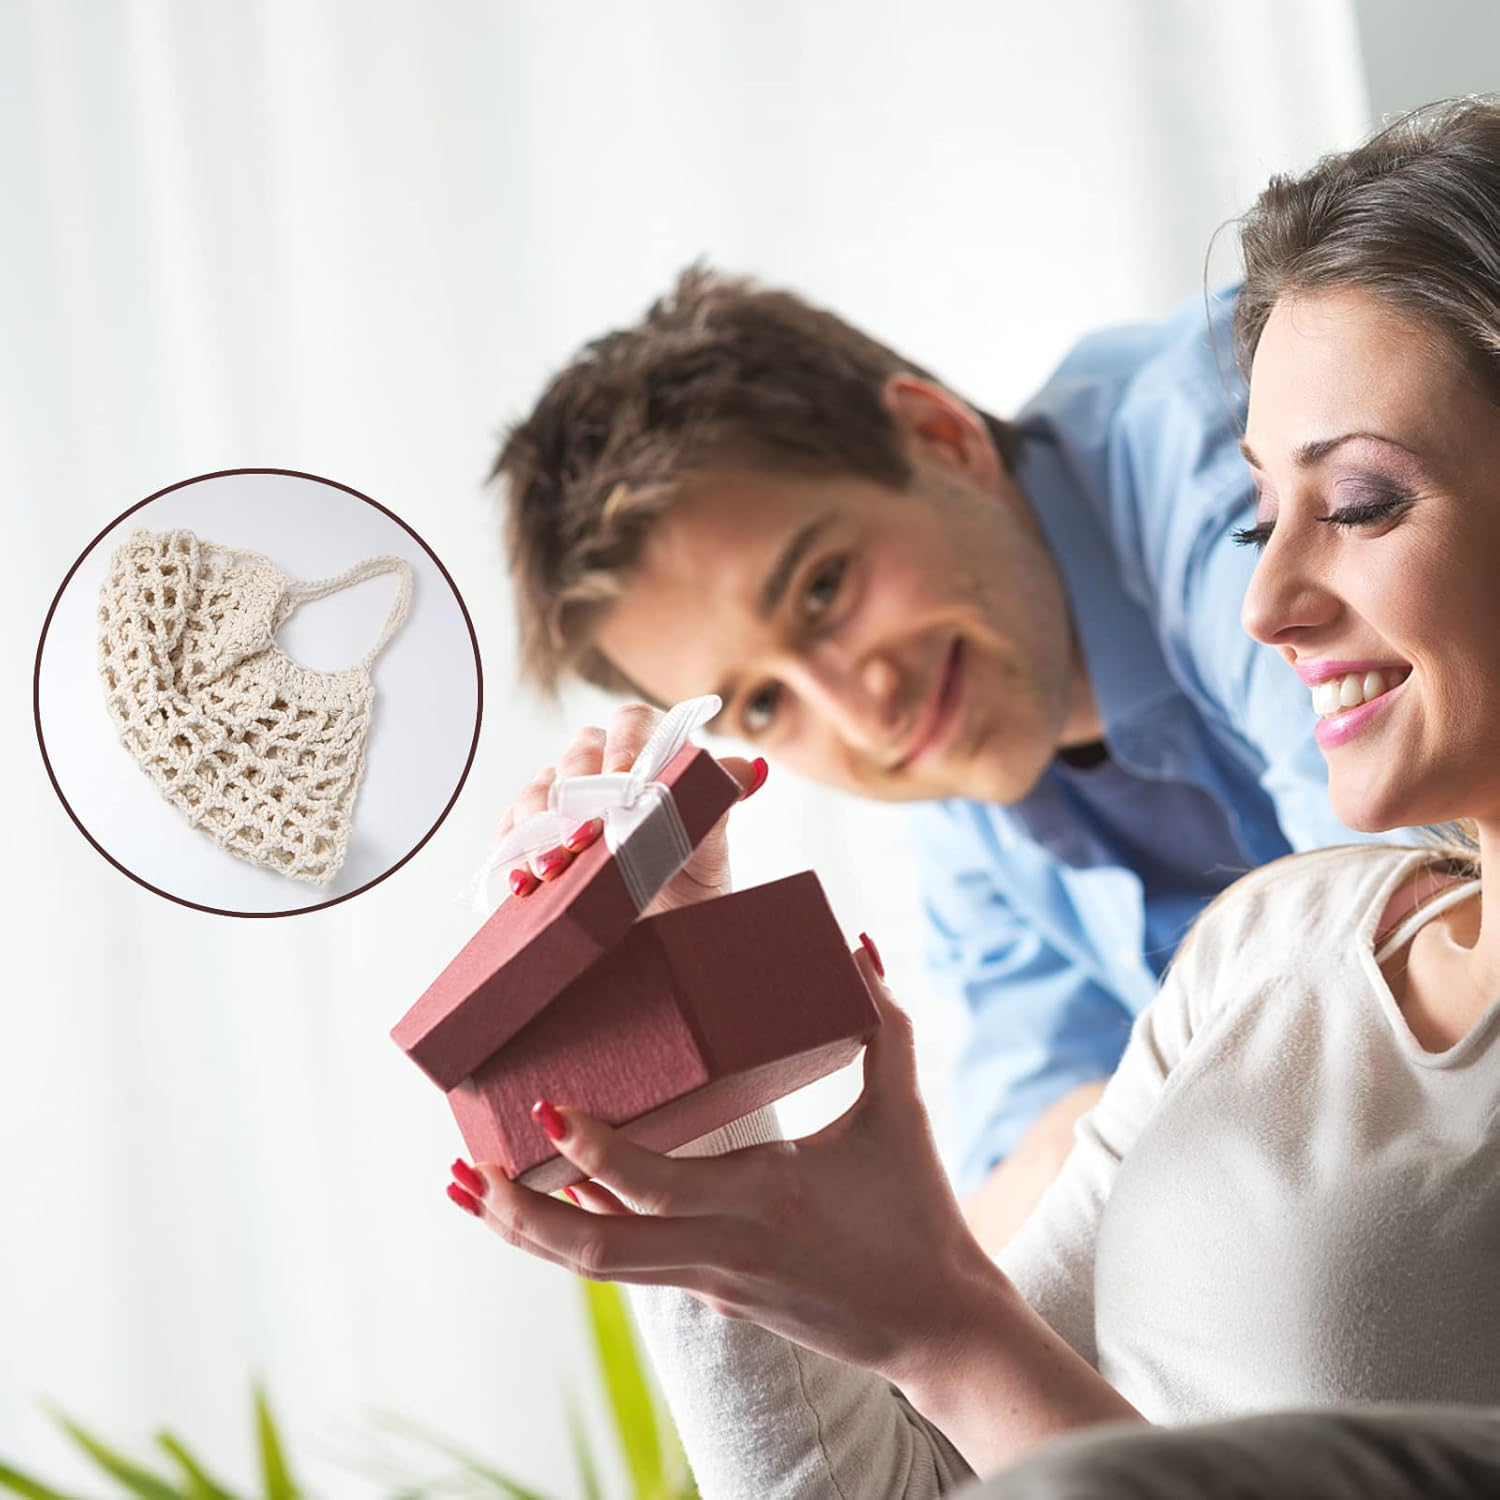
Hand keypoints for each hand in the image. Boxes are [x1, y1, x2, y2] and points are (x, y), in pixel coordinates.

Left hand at [446, 941, 1006, 1395]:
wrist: (934, 1327)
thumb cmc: (918, 1214)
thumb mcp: (903, 1113)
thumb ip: (884, 1023)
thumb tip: (862, 944)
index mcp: (761, 1198)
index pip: (649, 1182)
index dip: (588, 1150)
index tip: (544, 1108)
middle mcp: (719, 1249)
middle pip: (591, 1248)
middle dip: (516, 1212)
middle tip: (461, 1170)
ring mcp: (708, 1280)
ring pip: (596, 1266)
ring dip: (528, 1231)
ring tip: (471, 1193)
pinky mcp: (710, 1292)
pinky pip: (627, 1263)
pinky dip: (579, 1232)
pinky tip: (548, 1203)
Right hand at [489, 701, 767, 914]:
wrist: (661, 939)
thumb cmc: (689, 888)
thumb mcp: (710, 852)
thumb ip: (719, 805)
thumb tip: (751, 771)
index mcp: (653, 757)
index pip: (633, 722)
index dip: (624, 744)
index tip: (622, 780)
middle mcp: (606, 770)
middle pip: (579, 754)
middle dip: (577, 794)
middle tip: (583, 838)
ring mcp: (567, 800)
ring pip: (540, 789)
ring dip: (540, 827)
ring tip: (551, 869)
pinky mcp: (536, 835)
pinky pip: (513, 829)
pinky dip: (513, 851)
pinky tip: (522, 880)